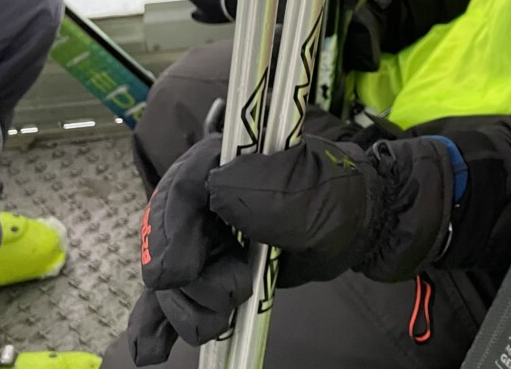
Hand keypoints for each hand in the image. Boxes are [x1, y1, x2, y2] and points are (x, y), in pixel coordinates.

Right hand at [127, 133, 454, 364]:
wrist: (356, 225)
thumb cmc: (337, 197)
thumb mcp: (314, 191)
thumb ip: (270, 189)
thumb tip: (216, 188)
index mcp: (224, 161)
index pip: (179, 192)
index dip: (173, 234)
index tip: (182, 271)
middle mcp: (202, 197)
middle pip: (166, 243)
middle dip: (192, 278)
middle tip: (234, 291)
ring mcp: (201, 236)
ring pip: (168, 280)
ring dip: (190, 307)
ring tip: (232, 307)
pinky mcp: (205, 271)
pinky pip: (165, 299)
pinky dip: (156, 325)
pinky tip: (154, 350)